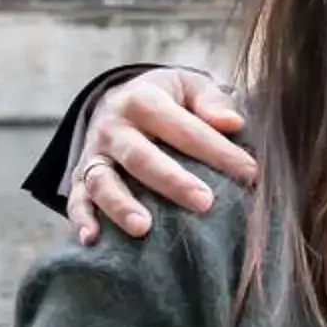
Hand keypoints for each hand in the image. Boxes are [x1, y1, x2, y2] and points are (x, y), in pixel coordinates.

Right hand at [67, 69, 254, 244]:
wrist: (119, 99)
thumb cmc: (167, 98)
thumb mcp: (189, 86)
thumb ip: (211, 101)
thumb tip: (233, 124)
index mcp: (143, 100)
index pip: (184, 128)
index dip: (217, 151)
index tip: (250, 172)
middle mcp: (112, 128)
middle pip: (141, 157)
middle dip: (173, 182)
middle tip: (205, 203)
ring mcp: (93, 155)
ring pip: (102, 182)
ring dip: (121, 206)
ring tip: (144, 229)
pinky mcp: (80, 177)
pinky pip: (76, 200)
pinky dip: (81, 220)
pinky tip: (92, 240)